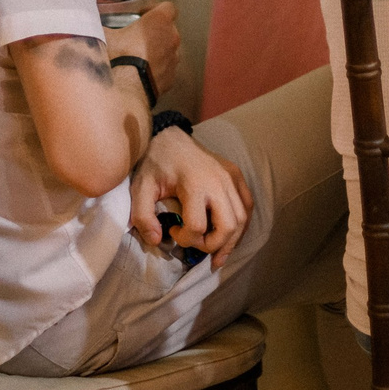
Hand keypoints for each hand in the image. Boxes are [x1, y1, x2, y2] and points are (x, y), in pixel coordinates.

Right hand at [105, 3, 180, 84]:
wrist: (125, 90)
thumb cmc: (117, 57)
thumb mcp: (102, 34)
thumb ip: (98, 25)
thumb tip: (88, 22)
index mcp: (159, 22)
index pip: (168, 7)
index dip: (154, 9)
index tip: (141, 14)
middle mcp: (172, 39)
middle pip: (168, 29)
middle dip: (155, 31)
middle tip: (136, 36)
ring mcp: (173, 60)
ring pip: (168, 50)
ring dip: (157, 50)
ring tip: (138, 56)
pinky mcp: (171, 79)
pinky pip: (166, 69)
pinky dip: (156, 69)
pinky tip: (140, 73)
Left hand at [129, 130, 250, 267]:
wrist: (171, 137)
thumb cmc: (156, 163)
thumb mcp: (141, 187)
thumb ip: (143, 216)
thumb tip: (157, 240)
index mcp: (194, 184)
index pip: (198, 226)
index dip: (185, 238)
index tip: (172, 230)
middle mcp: (218, 181)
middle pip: (228, 226)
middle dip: (213, 245)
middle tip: (197, 245)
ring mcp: (230, 177)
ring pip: (242, 219)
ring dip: (231, 240)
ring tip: (217, 252)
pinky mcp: (236, 175)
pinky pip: (247, 206)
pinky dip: (241, 224)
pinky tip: (229, 235)